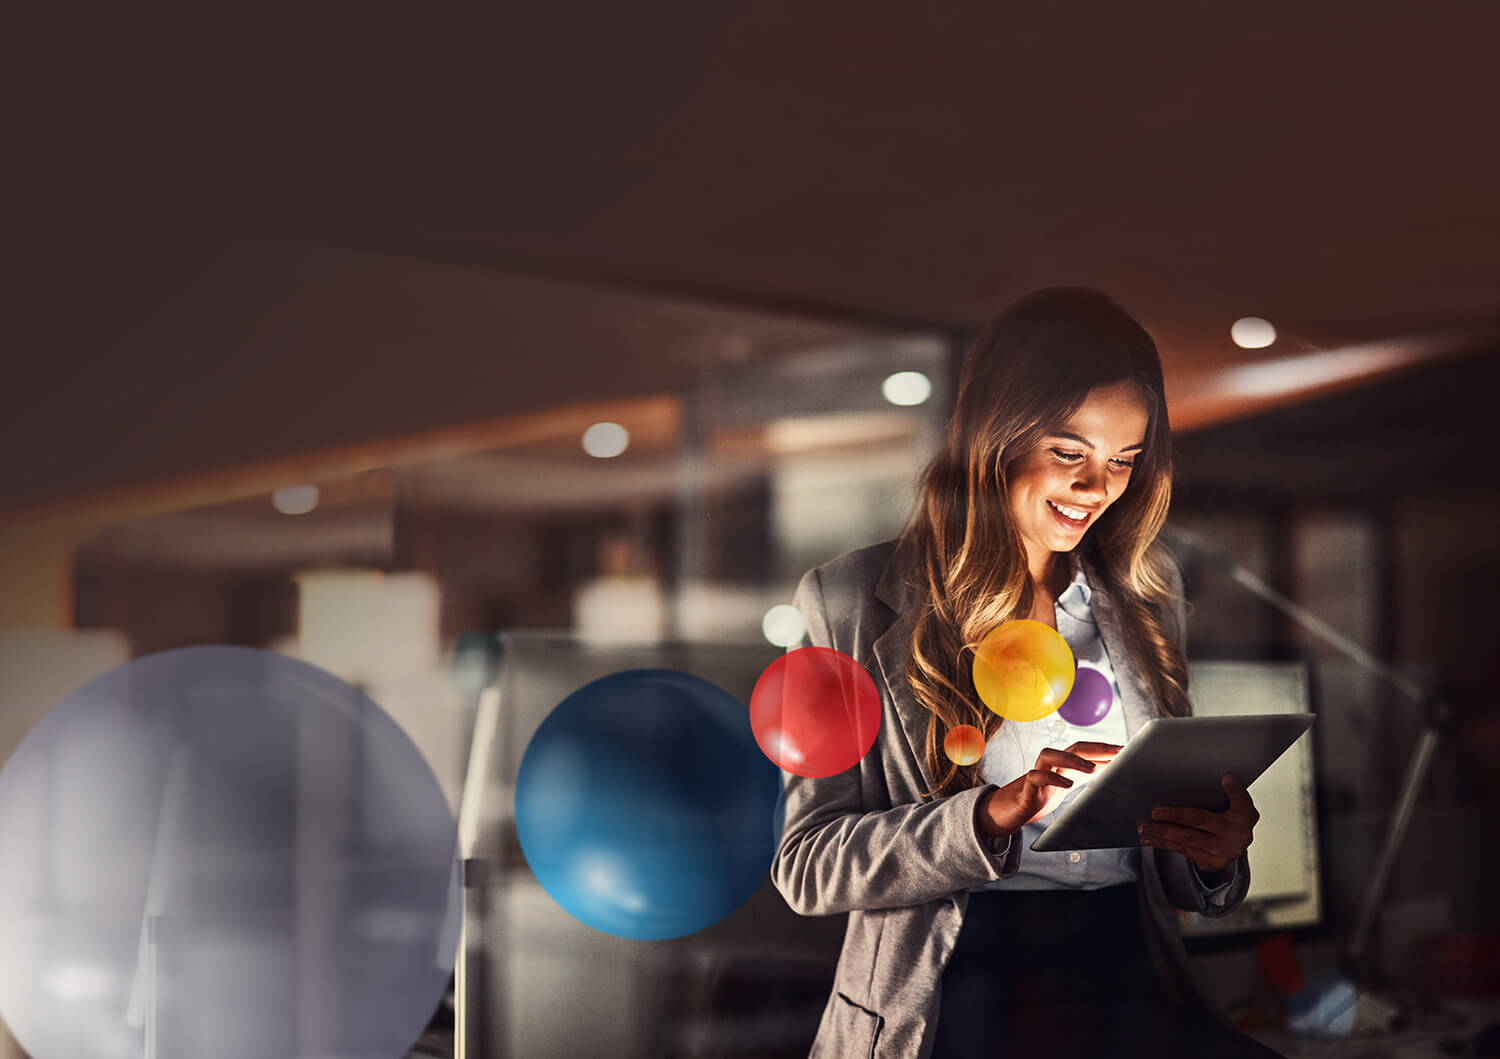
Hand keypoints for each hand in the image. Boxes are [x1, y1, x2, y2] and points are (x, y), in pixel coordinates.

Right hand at [979, 742, 1120, 837]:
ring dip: (1072, 759)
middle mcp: (1049, 765)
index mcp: (1062, 765)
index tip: (1128, 750)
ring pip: (1050, 755)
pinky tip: (1067, 784)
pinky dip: (1052, 777)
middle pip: (1073, 747)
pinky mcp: (1025, 788)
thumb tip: (1113, 777)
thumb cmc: (1037, 798)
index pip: (1085, 750)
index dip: (1106, 749)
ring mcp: (1036, 774)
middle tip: (1119, 753)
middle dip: (1097, 748)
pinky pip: (1036, 776)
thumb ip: (1083, 779)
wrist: (1006, 813)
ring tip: (1092, 769)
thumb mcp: (1064, 787)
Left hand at [1139, 774, 1258, 873]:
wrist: (1236, 846)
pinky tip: (1149, 839)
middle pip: (1201, 821)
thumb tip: (1220, 778)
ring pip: (1187, 839)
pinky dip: (1163, 844)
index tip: (1225, 779)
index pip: (1241, 801)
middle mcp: (1236, 834)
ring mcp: (1223, 851)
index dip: (1234, 791)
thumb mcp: (1237, 804)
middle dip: (1175, 816)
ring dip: (1162, 833)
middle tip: (1154, 812)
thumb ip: (1229, 793)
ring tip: (1144, 827)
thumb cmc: (1231, 819)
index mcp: (1244, 815)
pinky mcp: (1210, 862)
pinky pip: (1182, 851)